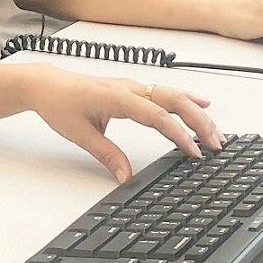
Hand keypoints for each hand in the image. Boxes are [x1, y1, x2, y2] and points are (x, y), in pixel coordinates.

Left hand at [17, 64, 224, 183]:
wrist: (46, 84)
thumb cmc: (60, 104)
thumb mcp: (80, 134)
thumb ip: (106, 155)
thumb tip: (126, 177)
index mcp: (117, 97)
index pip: (157, 115)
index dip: (178, 134)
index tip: (194, 151)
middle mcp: (130, 87)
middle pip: (174, 101)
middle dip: (199, 122)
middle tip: (216, 144)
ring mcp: (133, 85)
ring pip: (173, 94)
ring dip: (197, 112)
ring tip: (216, 132)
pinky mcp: (133, 88)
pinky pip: (166, 90)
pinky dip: (187, 97)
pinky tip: (202, 103)